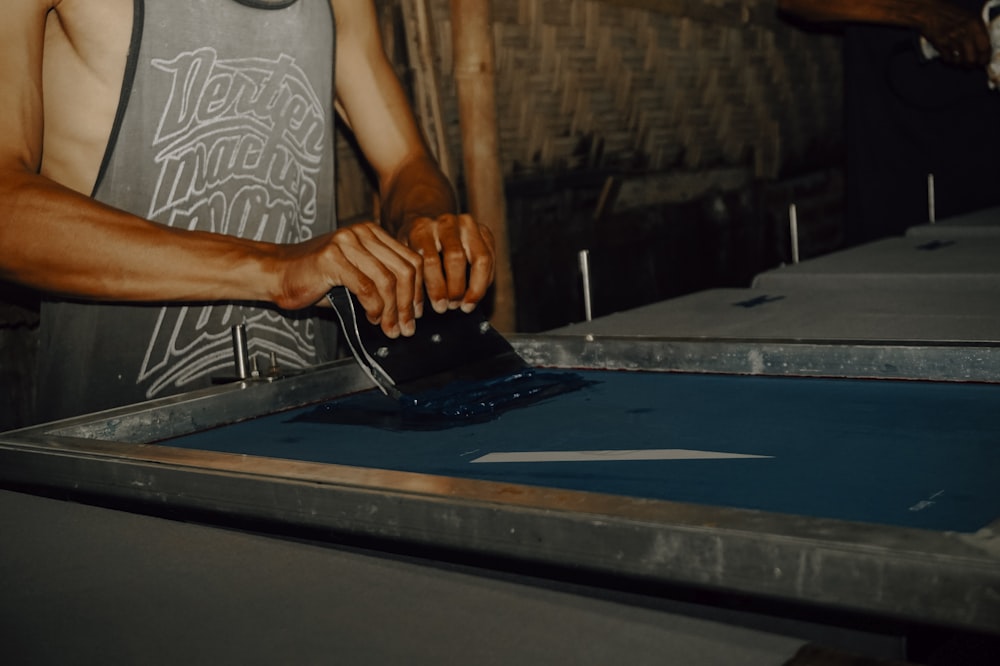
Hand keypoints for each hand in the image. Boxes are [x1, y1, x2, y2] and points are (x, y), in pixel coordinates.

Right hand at [275, 222, 422, 337]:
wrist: (276, 273)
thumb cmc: (313, 277)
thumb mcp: (355, 275)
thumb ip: (380, 284)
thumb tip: (407, 310)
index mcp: (372, 233)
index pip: (410, 260)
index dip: (419, 290)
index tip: (417, 313)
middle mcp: (361, 233)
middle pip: (404, 270)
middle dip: (408, 304)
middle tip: (407, 327)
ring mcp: (346, 243)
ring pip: (387, 281)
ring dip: (392, 311)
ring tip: (389, 328)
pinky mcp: (331, 258)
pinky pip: (366, 287)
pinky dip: (374, 307)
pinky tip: (371, 317)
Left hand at [399, 213, 494, 313]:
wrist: (427, 224)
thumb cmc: (414, 249)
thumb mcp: (406, 260)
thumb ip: (411, 280)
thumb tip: (416, 312)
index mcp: (421, 228)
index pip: (431, 261)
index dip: (437, 288)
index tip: (439, 307)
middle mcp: (445, 222)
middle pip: (456, 258)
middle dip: (456, 288)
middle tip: (452, 306)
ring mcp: (467, 224)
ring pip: (480, 258)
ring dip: (476, 287)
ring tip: (467, 305)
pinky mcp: (484, 231)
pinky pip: (491, 258)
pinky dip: (485, 280)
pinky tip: (476, 294)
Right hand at [920, 5, 990, 66]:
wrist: (930, 12)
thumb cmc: (950, 14)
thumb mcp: (969, 17)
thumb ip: (977, 31)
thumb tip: (982, 48)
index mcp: (975, 24)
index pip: (985, 47)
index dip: (985, 57)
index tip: (983, 61)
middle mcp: (965, 33)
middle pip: (972, 58)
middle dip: (972, 64)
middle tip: (971, 64)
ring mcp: (952, 39)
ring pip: (960, 61)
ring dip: (960, 63)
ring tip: (959, 60)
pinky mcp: (940, 45)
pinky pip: (948, 59)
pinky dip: (949, 60)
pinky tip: (948, 56)